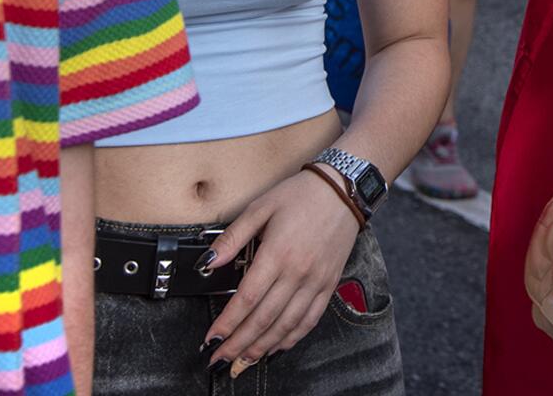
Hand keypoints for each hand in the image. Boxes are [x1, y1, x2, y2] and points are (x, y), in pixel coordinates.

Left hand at [201, 169, 361, 374]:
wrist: (344, 189)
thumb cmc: (301, 195)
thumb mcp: (261, 207)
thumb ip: (233, 237)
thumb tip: (208, 262)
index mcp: (278, 253)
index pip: (248, 298)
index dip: (227, 323)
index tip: (211, 338)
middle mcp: (298, 272)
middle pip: (264, 318)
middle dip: (239, 344)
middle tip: (220, 360)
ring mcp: (316, 280)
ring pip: (287, 325)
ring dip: (263, 347)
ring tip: (243, 361)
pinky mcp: (329, 283)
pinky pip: (310, 319)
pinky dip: (292, 337)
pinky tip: (277, 346)